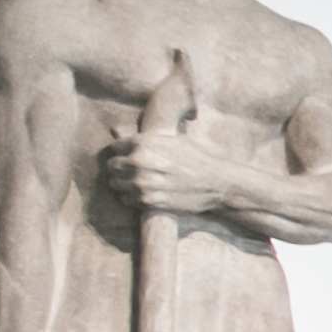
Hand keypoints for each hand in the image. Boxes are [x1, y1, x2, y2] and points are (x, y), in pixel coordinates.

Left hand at [103, 131, 237, 217]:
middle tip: (133, 171)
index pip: (115, 147)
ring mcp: (142, 183)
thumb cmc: (198, 158)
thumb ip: (143, 138)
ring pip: (116, 184)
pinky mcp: (148, 201)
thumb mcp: (173, 140)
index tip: (130, 156)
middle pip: (112, 166)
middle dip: (120, 168)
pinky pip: (126, 200)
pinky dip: (132, 198)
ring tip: (138, 183)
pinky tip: (144, 193)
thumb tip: (114, 130)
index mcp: (144, 142)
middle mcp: (139, 161)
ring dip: (123, 184)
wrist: (218, 183)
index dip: (123, 152)